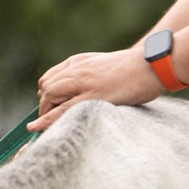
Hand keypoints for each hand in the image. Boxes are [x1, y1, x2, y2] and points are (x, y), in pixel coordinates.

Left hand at [31, 47, 169, 131]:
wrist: (153, 65)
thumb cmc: (136, 69)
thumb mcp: (105, 66)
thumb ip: (91, 74)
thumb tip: (88, 92)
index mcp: (79, 61)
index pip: (51, 77)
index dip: (47, 94)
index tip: (51, 106)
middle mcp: (77, 69)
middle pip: (46, 87)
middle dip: (44, 104)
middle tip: (47, 120)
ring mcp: (83, 82)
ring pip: (50, 97)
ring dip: (44, 113)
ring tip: (45, 126)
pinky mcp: (92, 97)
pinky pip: (61, 110)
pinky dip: (45, 120)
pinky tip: (35, 127)